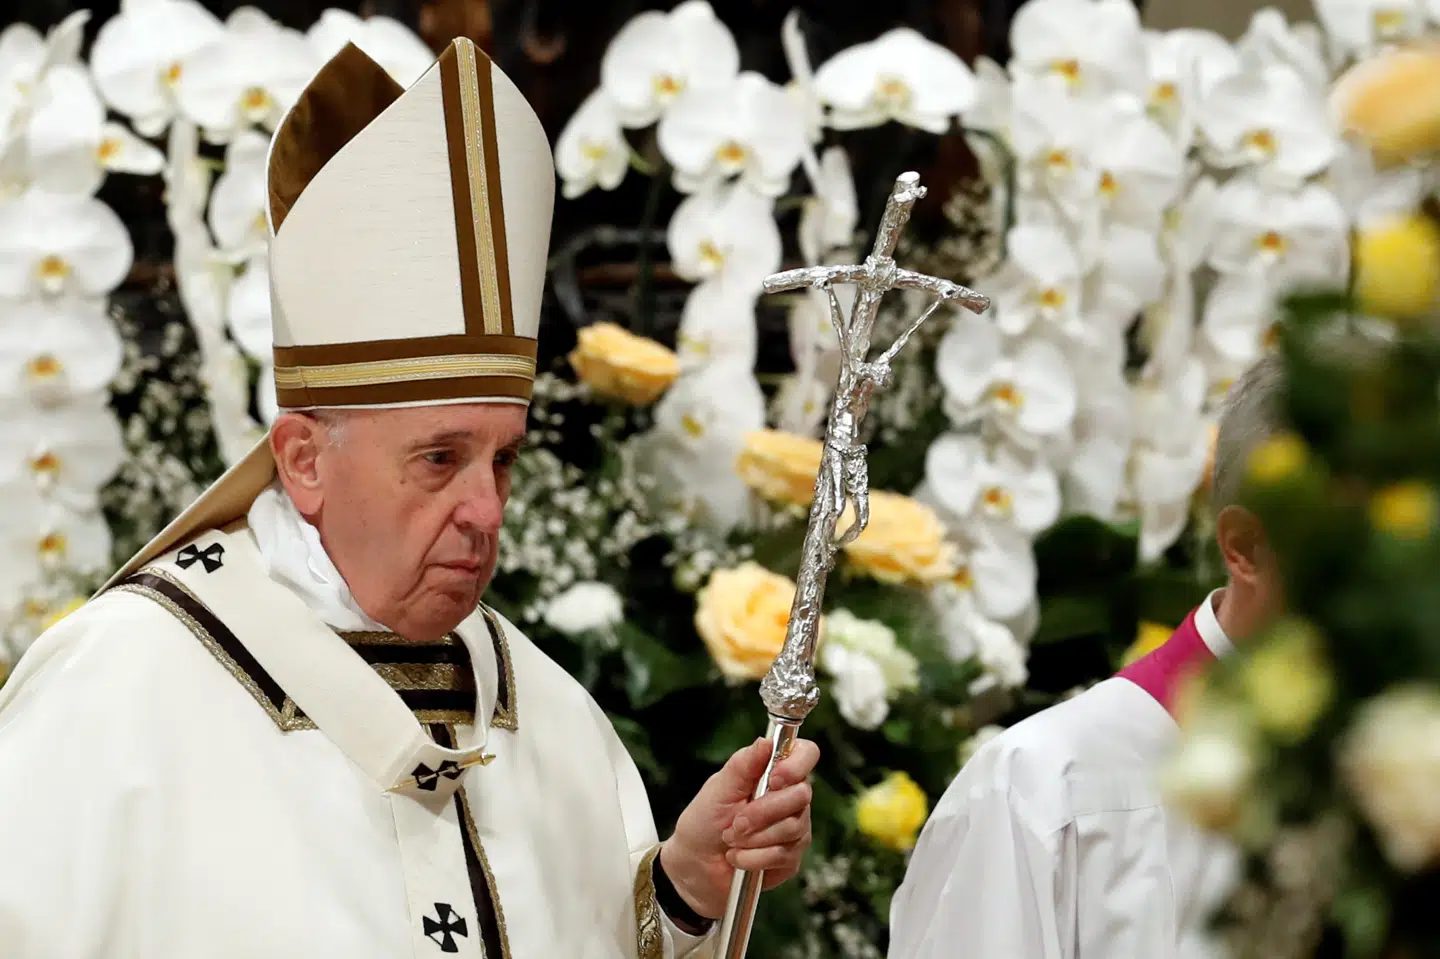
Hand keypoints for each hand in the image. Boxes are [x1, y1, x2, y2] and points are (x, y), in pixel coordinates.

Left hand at [659, 736, 820, 919]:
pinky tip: (738, 857)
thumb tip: (765, 741)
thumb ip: (743, 764)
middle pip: (801, 796)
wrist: (696, 864)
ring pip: (793, 827)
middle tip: (735, 822)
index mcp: (774, 772)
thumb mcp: (719, 788)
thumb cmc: (705, 820)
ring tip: (731, 839)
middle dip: (763, 812)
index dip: (797, 764)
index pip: (806, 754)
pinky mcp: (791, 858)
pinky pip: (783, 855)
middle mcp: (790, 798)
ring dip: (754, 837)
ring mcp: (795, 828)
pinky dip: (753, 857)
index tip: (774, 779)